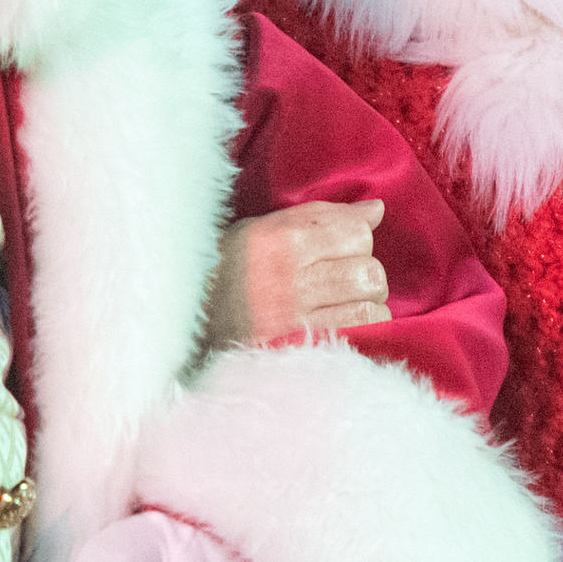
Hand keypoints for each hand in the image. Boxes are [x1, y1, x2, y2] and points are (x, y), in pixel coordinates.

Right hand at [205, 199, 386, 349]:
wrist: (186, 314)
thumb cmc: (227, 264)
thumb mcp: (263, 227)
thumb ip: (321, 216)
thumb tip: (376, 210)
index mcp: (279, 240)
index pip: (356, 234)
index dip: (357, 239)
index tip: (341, 247)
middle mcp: (289, 280)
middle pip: (368, 272)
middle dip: (364, 272)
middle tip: (343, 277)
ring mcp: (294, 321)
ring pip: (370, 307)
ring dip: (366, 303)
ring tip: (345, 301)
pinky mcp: (297, 351)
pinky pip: (358, 336)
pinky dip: (361, 328)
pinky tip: (343, 322)